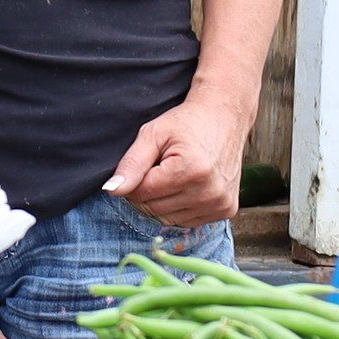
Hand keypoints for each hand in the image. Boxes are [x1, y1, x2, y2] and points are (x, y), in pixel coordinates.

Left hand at [104, 91, 246, 230]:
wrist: (225, 117)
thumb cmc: (187, 123)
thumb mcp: (153, 133)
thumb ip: (131, 163)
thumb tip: (111, 190)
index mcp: (191, 170)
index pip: (141, 193)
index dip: (135, 179)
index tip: (146, 162)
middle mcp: (209, 191)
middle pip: (153, 209)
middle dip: (148, 190)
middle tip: (159, 167)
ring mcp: (220, 203)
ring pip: (168, 218)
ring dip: (163, 201)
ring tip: (174, 174)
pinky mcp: (227, 210)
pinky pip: (187, 221)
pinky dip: (181, 207)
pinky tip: (188, 185)